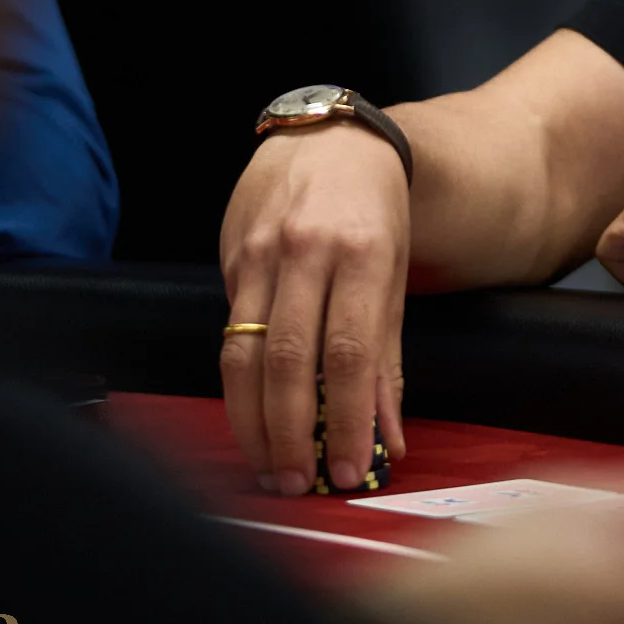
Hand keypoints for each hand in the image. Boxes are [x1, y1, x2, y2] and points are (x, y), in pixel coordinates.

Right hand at [217, 119, 410, 495]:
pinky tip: (250, 417)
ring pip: (243, 352)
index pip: (349, 354)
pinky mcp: (228, 255)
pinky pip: (228, 332)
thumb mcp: (395, 277)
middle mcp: (303, 250)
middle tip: (297, 485)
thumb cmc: (374, 213)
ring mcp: (258, 251)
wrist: (333, 138)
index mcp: (360, 252)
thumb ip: (387, 360)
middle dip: (291, 433)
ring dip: (253, 422)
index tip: (350, 472)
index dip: (347, 420)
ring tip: (269, 466)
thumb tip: (387, 440)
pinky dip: (239, 385)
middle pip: (288, 359)